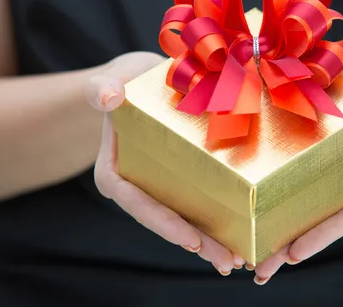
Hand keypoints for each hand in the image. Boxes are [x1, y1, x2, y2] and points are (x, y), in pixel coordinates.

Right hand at [84, 52, 244, 274]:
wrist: (141, 80)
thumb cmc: (123, 80)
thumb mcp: (112, 79)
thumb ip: (102, 88)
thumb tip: (107, 97)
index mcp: (114, 173)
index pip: (138, 204)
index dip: (165, 224)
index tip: (193, 241)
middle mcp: (136, 187)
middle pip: (165, 220)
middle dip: (196, 243)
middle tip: (227, 263)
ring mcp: (158, 186)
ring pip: (183, 218)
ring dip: (210, 241)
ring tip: (239, 259)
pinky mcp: (178, 179)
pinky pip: (196, 202)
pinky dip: (217, 219)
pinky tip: (241, 233)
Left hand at [252, 60, 342, 284]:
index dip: (324, 235)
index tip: (296, 252)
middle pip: (322, 226)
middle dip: (292, 249)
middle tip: (262, 271)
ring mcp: (330, 190)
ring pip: (304, 220)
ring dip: (277, 243)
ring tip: (252, 266)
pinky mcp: (311, 180)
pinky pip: (292, 200)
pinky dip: (271, 217)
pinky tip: (248, 232)